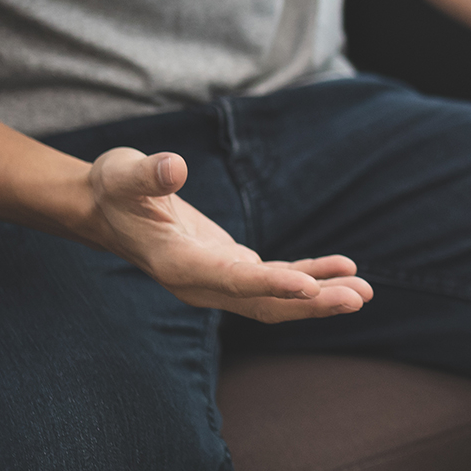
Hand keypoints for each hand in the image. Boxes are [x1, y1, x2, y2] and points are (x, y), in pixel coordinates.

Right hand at [86, 148, 372, 322]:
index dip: (270, 284)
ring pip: (276, 300)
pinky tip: (344, 269)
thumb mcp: (123, 174)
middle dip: (312, 303)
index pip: (232, 280)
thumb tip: (173, 167)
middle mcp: (202, 283)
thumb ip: (148, 174)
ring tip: (365, 293)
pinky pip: (277, 280)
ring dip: (320, 296)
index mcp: (178, 265)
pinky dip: (310, 276)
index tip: (308, 287)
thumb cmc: (115, 188)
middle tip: (358, 298)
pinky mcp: (231, 270)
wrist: (106, 209)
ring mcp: (218, 281)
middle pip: (264, 303)